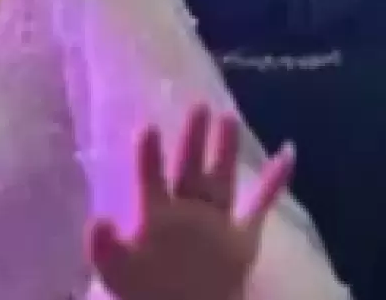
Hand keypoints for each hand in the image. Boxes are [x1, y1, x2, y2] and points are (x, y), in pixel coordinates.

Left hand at [88, 106, 293, 299]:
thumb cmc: (143, 293)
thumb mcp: (115, 272)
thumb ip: (103, 247)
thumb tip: (97, 220)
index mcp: (153, 214)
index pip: (150, 178)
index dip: (149, 156)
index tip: (148, 128)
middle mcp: (183, 209)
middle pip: (189, 167)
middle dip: (193, 138)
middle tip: (198, 105)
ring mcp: (213, 221)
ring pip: (221, 177)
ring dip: (225, 149)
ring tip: (227, 116)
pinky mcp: (240, 238)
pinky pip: (260, 204)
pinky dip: (275, 181)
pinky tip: (288, 152)